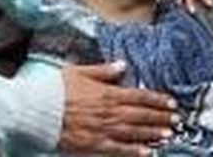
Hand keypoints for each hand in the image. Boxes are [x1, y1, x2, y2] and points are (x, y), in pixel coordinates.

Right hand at [57, 62, 175, 155]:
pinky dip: (134, 151)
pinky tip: (147, 153)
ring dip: (153, 133)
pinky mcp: (94, 144)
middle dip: (160, 117)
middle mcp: (109, 112)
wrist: (36, 111)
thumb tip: (121, 65)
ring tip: (168, 134)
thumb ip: (103, 70)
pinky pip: (119, 149)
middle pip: (141, 115)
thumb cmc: (54, 90)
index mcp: (107, 93)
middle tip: (176, 120)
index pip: (139, 96)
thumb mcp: (79, 72)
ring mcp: (103, 129)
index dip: (157, 99)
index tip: (171, 102)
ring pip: (135, 132)